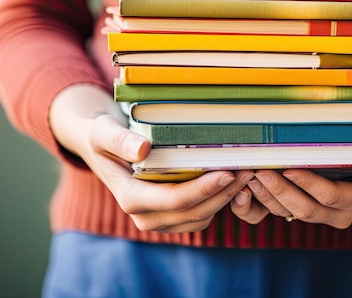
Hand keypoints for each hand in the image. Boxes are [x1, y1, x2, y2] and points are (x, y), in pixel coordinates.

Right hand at [50, 84, 253, 232]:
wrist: (102, 149)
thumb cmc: (103, 137)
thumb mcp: (104, 132)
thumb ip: (119, 140)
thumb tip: (142, 150)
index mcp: (130, 198)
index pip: (173, 201)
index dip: (203, 190)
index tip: (228, 172)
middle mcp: (144, 216)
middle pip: (193, 213)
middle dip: (223, 194)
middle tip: (249, 169)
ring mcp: (158, 219)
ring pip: (201, 218)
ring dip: (226, 199)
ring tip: (246, 172)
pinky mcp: (171, 216)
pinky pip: (200, 215)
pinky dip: (219, 201)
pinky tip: (233, 180)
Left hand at [230, 109, 351, 227]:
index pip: (333, 196)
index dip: (310, 185)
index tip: (288, 168)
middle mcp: (343, 212)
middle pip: (306, 209)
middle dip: (280, 192)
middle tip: (258, 171)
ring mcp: (321, 212)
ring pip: (288, 212)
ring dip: (266, 196)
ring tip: (247, 173)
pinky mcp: (303, 205)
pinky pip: (279, 209)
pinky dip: (261, 200)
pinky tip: (245, 182)